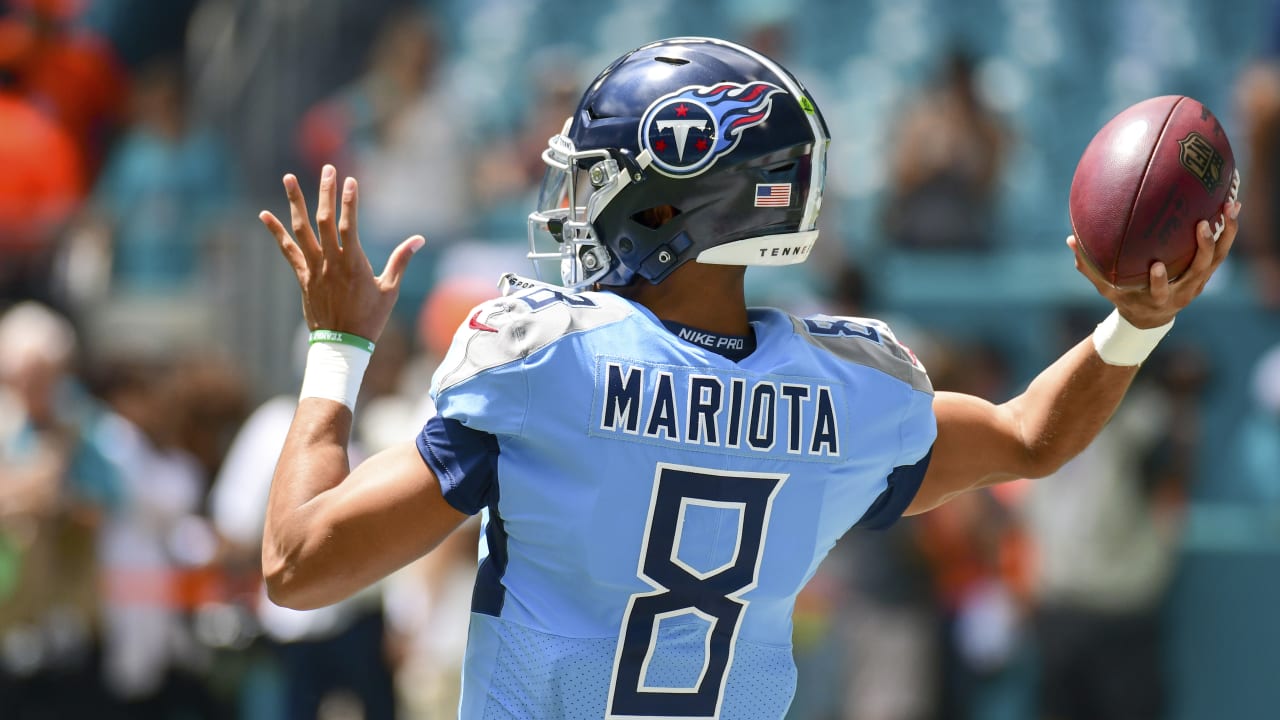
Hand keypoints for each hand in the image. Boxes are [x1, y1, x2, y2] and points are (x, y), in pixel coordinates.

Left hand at [259, 164, 424, 341]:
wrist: (342, 343)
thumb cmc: (370, 317)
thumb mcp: (389, 290)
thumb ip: (401, 261)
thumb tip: (419, 239)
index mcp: (354, 263)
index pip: (350, 225)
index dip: (350, 201)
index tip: (350, 180)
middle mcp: (331, 261)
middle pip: (325, 220)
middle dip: (325, 192)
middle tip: (326, 168)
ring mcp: (314, 268)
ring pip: (301, 229)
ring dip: (294, 202)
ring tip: (288, 178)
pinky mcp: (303, 276)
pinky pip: (287, 250)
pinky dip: (275, 232)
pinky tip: (264, 215)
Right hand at [1067, 200, 1239, 328]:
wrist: (1152, 317)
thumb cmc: (1127, 298)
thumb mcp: (1107, 288)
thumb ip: (1090, 267)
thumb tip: (1070, 240)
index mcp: (1158, 297)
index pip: (1160, 292)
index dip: (1160, 281)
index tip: (1156, 266)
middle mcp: (1184, 290)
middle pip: (1199, 271)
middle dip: (1202, 249)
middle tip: (1201, 224)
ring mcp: (1199, 280)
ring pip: (1217, 257)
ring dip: (1225, 233)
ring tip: (1229, 206)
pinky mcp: (1208, 271)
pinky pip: (1221, 249)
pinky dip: (1227, 229)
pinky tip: (1230, 206)